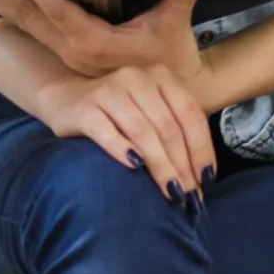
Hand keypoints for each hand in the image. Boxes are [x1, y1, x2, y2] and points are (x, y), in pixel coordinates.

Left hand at [0, 0, 214, 93]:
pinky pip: (27, 27)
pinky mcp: (63, 51)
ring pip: (21, 22)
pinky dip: (4, 10)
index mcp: (94, 42)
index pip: (60, 12)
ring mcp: (64, 51)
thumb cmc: (172, 59)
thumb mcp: (175, 27)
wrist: (170, 104)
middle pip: (27, 17)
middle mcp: (72, 48)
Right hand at [31, 59, 217, 204]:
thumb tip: (204, 178)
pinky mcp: (84, 108)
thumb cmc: (120, 113)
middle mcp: (135, 78)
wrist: (66, 98)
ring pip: (142, 131)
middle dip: (182, 166)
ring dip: (160, 166)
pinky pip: (106, 131)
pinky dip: (122, 149)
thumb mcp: (153, 111)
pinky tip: (134, 167)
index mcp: (159, 76)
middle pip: (167, 127)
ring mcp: (108, 91)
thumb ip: (177, 131)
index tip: (206, 181)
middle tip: (188, 197)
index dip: (201, 149)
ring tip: (170, 193)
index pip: (189, 114)